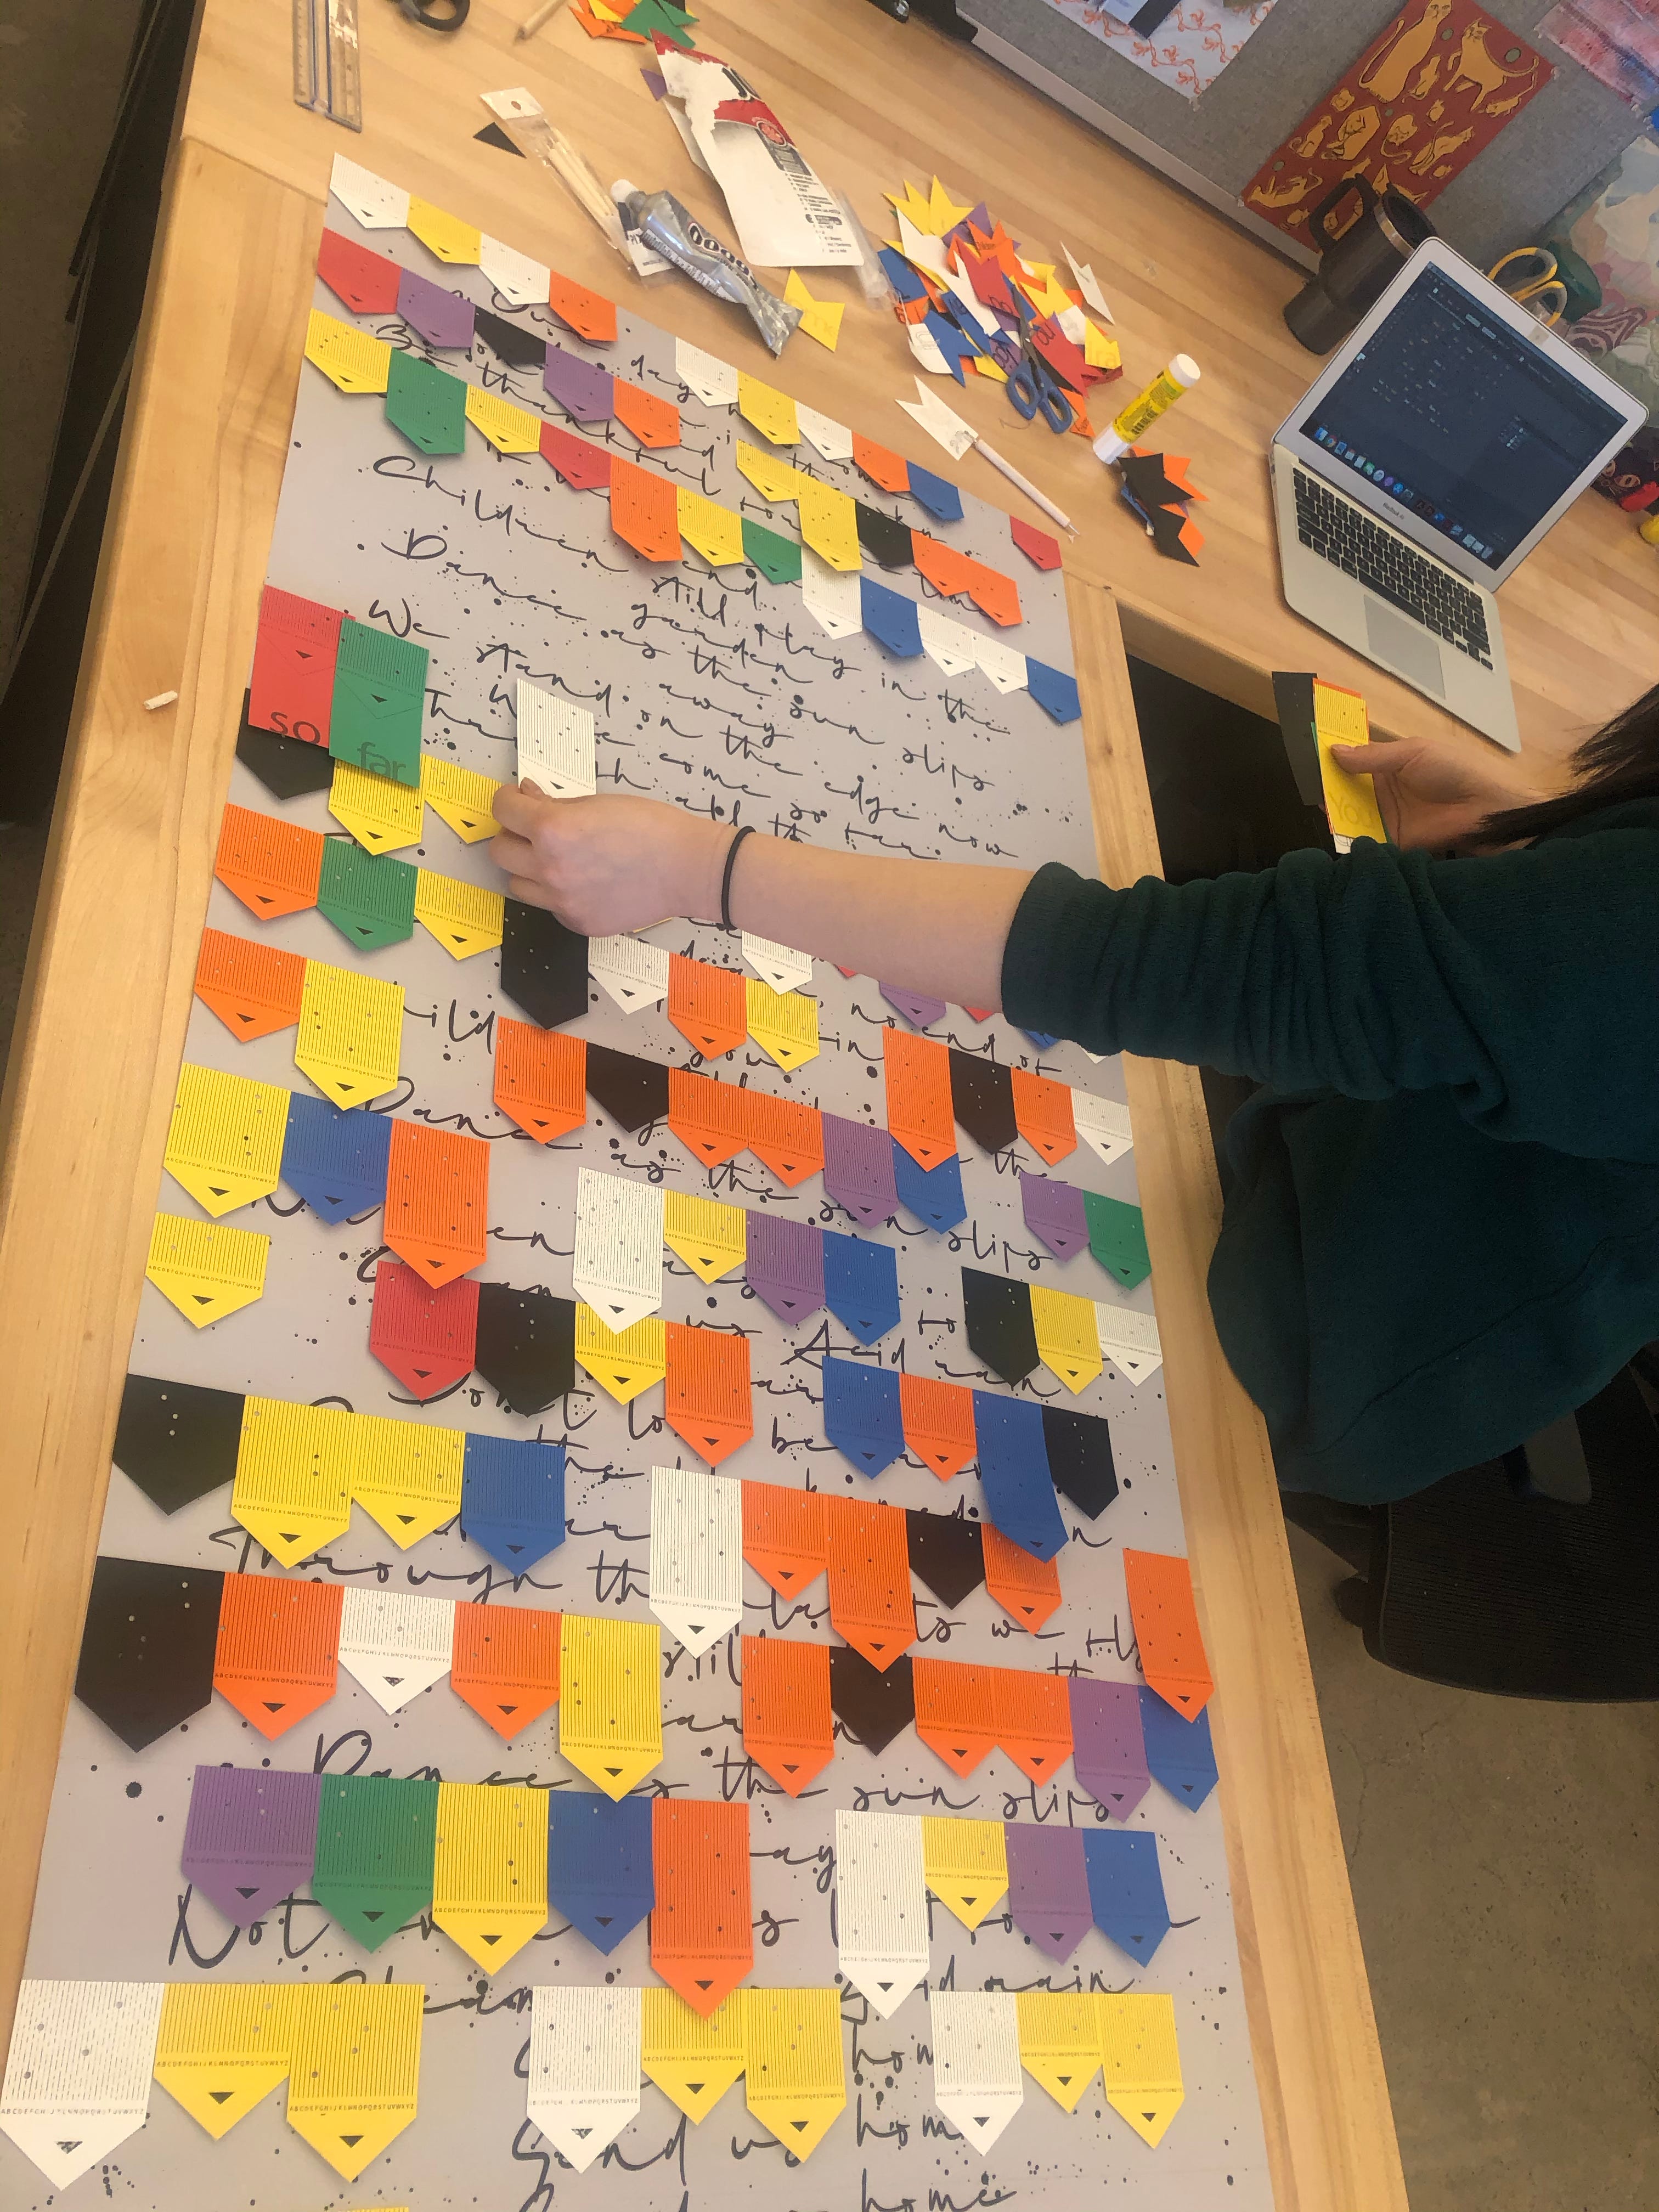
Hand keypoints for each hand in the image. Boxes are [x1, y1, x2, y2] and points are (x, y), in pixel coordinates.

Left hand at [490, 783, 729, 933]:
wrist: (687, 868)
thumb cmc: (651, 828)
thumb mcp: (596, 802)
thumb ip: (555, 804)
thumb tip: (528, 799)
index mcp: (552, 831)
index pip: (502, 810)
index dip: (508, 800)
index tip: (516, 800)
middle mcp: (550, 869)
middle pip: (500, 852)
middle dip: (513, 835)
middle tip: (534, 830)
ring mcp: (562, 901)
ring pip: (518, 885)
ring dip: (528, 868)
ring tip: (558, 859)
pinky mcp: (578, 922)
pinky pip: (549, 906)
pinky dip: (557, 893)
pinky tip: (583, 880)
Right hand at [1327, 732, 1546, 851]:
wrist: (1485, 808)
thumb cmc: (1453, 770)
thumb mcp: (1412, 752)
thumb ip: (1372, 756)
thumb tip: (1331, 751)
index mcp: (1390, 765)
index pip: (1354, 762)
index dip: (1333, 760)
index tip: (1306, 757)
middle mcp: (1384, 792)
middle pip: (1348, 791)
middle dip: (1328, 788)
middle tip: (1303, 786)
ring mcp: (1387, 818)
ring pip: (1351, 815)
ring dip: (1334, 812)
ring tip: (1312, 806)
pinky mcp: (1392, 843)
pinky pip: (1365, 841)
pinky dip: (1348, 838)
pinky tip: (1331, 831)